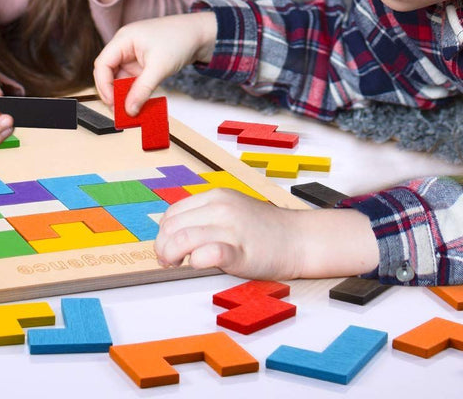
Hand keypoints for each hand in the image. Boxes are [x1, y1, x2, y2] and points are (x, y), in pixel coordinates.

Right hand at [93, 11, 217, 112]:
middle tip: (119, 112)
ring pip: (121, 78)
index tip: (111, 103)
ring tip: (130, 111)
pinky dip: (135, 91)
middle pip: (109, 73)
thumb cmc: (180, 40)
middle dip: (113, 93)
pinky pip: (133, 80)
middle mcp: (125, 46)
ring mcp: (134, 55)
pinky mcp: (143, 63)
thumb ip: (142, 90)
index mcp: (123, 39)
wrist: (201, 34)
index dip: (103, 85)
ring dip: (124, 94)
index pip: (102, 64)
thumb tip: (129, 110)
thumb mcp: (159, 67)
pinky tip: (139, 103)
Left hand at [154, 190, 379, 279]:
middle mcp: (221, 208)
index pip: (172, 213)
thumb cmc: (263, 230)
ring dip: (172, 256)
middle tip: (171, 262)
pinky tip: (199, 265)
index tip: (169, 249)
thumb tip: (171, 234)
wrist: (298, 239)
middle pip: (172, 227)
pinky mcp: (241, 251)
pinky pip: (208, 253)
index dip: (164, 234)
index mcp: (216, 196)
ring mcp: (231, 228)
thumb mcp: (231, 209)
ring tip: (179, 265)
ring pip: (182, 239)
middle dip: (163, 247)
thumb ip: (205, 216)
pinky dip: (196, 261)